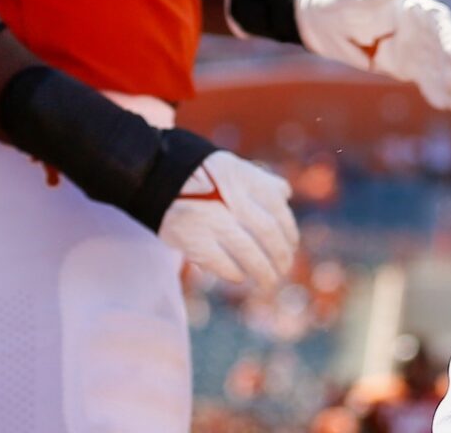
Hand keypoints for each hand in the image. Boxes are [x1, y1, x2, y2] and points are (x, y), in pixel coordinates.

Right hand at [158, 149, 298, 289]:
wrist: (158, 178)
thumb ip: (260, 181)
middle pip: (268, 232)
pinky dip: (234, 273)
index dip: (289, 231)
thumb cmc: (201, 176)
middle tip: (284, 268)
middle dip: (281, 254)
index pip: (278, 209)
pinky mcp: (193, 240)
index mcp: (245, 180)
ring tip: (269, 281)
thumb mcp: (233, 168)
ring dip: (264, 271)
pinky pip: (221, 262)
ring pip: (249, 252)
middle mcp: (232, 200)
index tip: (292, 246)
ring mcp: (212, 221)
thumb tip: (285, 195)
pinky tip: (239, 277)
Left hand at [295, 0, 450, 109]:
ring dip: (447, 84)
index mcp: (414, 7)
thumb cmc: (341, 1)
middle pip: (444, 49)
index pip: (440, 22)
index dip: (449, 40)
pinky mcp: (406, 66)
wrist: (325, 21)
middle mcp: (421, 28)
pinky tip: (444, 104)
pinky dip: (434, 91)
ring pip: (437, 68)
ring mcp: (414, 49)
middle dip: (450, 68)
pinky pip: (424, 79)